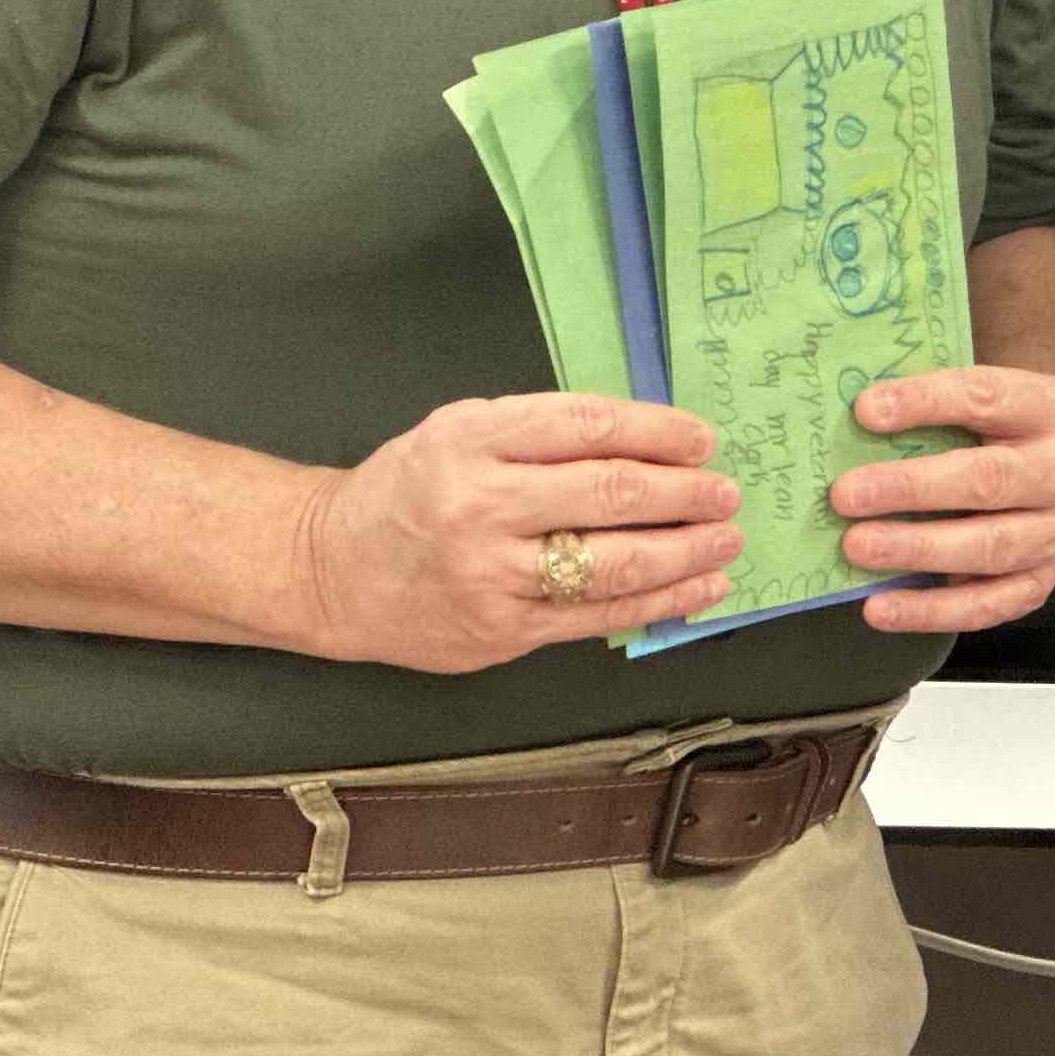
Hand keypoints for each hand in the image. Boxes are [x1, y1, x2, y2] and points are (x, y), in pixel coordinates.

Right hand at [293, 394, 740, 670]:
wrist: (326, 568)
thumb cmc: (408, 491)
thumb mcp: (459, 433)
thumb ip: (541, 432)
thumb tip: (651, 439)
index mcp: (470, 440)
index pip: (588, 426)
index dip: (659, 432)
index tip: (703, 439)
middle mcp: (478, 505)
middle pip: (611, 495)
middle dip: (686, 494)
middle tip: (727, 491)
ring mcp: (490, 574)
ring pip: (613, 563)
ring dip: (687, 552)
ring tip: (727, 540)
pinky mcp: (501, 629)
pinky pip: (598, 616)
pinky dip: (662, 601)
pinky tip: (700, 588)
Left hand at [832, 365, 1054, 636]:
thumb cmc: (1002, 428)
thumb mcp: (985, 397)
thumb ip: (931, 403)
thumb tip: (855, 416)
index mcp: (1050, 409)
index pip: (987, 399)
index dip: (926, 403)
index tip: (865, 411)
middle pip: (989, 480)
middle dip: (912, 488)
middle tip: (845, 495)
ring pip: (990, 547)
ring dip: (917, 549)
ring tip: (856, 547)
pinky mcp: (1041, 582)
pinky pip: (988, 605)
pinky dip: (931, 610)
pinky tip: (880, 608)